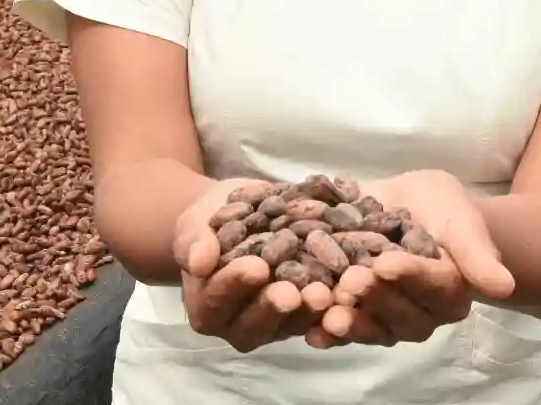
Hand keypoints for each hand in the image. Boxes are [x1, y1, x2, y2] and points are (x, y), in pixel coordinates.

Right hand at [175, 179, 334, 352]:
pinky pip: (318, 316)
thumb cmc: (211, 222)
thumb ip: (194, 241)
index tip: (256, 266)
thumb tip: (198, 261)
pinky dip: (333, 304)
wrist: (240, 214)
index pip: (218, 299)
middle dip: (275, 306)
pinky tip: (346, 287)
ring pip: (291, 324)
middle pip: (256, 322)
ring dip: (308, 311)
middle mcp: (239, 325)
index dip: (236, 284)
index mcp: (207, 308)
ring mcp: (275, 324)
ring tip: (324, 293)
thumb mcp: (195, 223)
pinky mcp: (304, 315)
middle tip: (292, 292)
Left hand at [308, 170, 514, 349]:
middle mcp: (421, 313)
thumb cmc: (444, 210)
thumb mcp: (460, 217)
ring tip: (326, 314)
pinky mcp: (356, 315)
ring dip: (348, 323)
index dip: (410, 276)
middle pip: (399, 313)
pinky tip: (307, 329)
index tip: (386, 262)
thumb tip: (504, 286)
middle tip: (351, 282)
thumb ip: (477, 252)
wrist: (413, 208)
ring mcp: (387, 319)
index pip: (433, 285)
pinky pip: (343, 330)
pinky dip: (325, 331)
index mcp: (451, 290)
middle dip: (374, 297)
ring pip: (370, 327)